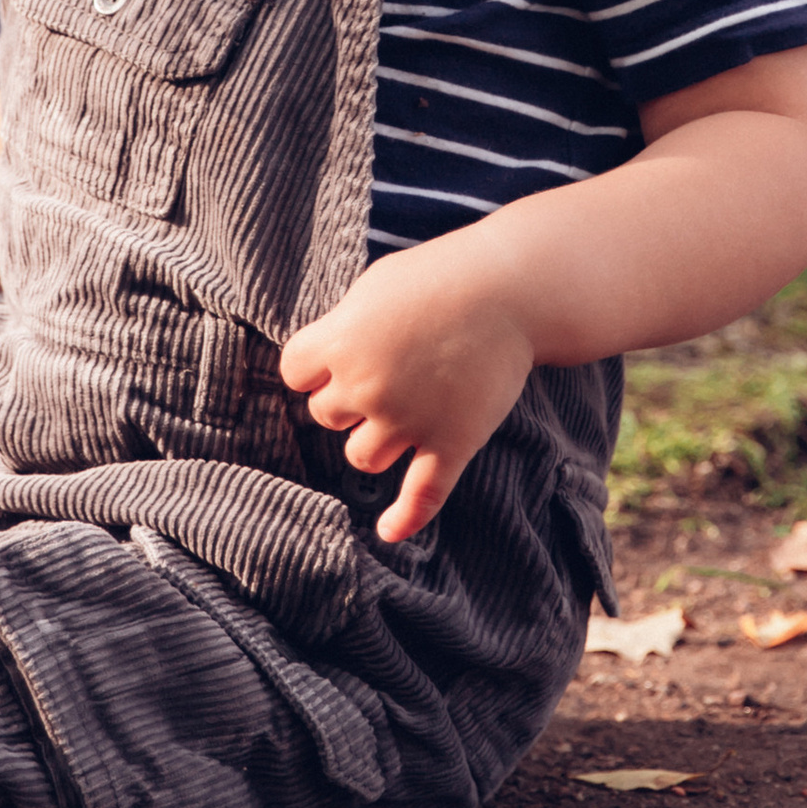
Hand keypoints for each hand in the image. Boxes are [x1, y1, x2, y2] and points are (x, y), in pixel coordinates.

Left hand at [278, 241, 534, 545]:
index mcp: (342, 342)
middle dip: (346, 398)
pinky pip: (422, 494)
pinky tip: (389, 531)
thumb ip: (344, 326)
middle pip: (326, 415)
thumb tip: (326, 359)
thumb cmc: (440, 276)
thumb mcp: (375, 287)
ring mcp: (410, 420)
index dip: (313, 365)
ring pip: (361, 457)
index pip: (295, 372)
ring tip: (396, 415)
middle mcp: (368, 388)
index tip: (335, 354)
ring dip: (371, 441)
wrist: (511, 291)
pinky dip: (406, 518)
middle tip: (384, 370)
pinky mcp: (451, 443)